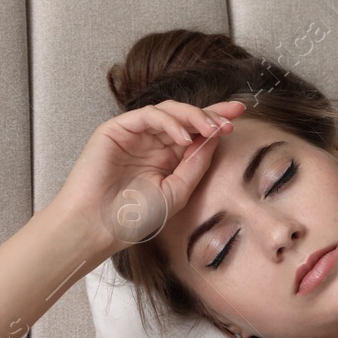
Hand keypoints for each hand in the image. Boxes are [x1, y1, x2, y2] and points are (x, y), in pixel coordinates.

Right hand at [48, 98, 244, 250]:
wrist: (98, 227)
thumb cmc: (133, 217)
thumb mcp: (177, 192)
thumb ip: (196, 165)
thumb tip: (216, 137)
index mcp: (166, 158)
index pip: (195, 132)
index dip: (215, 121)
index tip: (238, 116)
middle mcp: (151, 142)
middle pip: (185, 117)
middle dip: (210, 114)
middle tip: (230, 119)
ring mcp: (134, 134)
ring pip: (168, 111)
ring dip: (193, 116)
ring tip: (210, 128)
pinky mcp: (116, 129)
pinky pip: (148, 115)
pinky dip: (169, 122)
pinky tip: (184, 138)